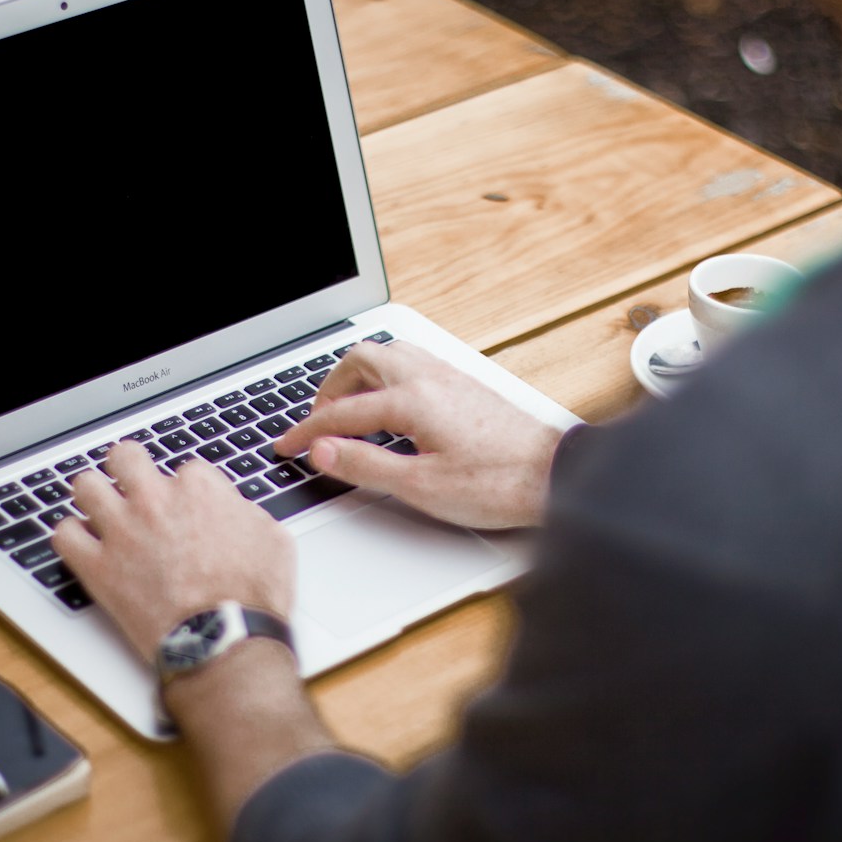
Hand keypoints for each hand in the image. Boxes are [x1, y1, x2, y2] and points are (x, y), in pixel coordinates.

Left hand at [51, 443, 294, 658]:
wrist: (224, 640)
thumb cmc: (251, 597)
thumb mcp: (273, 541)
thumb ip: (246, 513)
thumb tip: (235, 511)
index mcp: (198, 490)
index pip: (184, 469)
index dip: (186, 489)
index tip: (186, 506)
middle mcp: (155, 502)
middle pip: (125, 457)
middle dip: (128, 467)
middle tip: (131, 482)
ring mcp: (122, 532)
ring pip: (85, 486)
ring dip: (93, 494)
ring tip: (100, 507)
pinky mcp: (98, 568)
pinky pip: (64, 535)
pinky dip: (71, 536)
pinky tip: (82, 543)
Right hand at [273, 341, 564, 529]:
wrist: (555, 476)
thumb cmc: (497, 483)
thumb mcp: (421, 487)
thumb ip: (366, 466)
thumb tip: (323, 451)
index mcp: (412, 399)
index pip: (342, 412)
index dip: (307, 431)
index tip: (287, 447)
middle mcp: (429, 377)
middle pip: (360, 360)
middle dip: (329, 389)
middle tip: (317, 423)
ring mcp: (449, 376)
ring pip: (388, 354)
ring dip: (358, 376)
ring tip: (347, 410)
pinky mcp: (465, 384)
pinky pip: (412, 362)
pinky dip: (386, 376)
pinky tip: (389, 405)